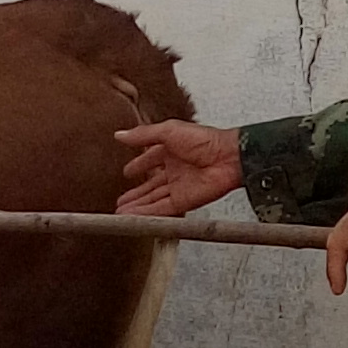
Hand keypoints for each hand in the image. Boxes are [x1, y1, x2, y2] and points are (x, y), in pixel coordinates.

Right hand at [114, 118, 242, 217]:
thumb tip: (121, 134)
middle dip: (135, 193)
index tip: (128, 171)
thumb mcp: (168, 131)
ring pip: (152, 200)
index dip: (139, 165)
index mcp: (171, 151)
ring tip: (120, 212)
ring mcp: (178, 187)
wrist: (227, 158)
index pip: (150, 160)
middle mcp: (175, 170)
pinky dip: (145, 214)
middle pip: (150, 185)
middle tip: (121, 200)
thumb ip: (143, 135)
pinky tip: (132, 216)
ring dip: (136, 206)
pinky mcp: (183, 202)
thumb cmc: (205, 140)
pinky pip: (160, 209)